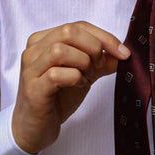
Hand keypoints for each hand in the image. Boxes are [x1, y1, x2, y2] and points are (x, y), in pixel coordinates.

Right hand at [12, 21, 129, 153]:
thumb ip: (101, 62)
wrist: (36, 128)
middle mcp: (34, 51)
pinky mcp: (33, 89)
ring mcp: (31, 69)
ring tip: (87, 77)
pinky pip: (56, 74)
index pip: (78, 26)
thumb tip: (123, 53)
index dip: (104, 37)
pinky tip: (78, 85)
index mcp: (44, 40)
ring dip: (83, 63)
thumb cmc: (57, 98)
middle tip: (99, 66)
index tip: (123, 52)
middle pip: (68, 32)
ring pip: (60, 50)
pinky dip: (75, 78)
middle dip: (93, 47)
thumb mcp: (84, 74)